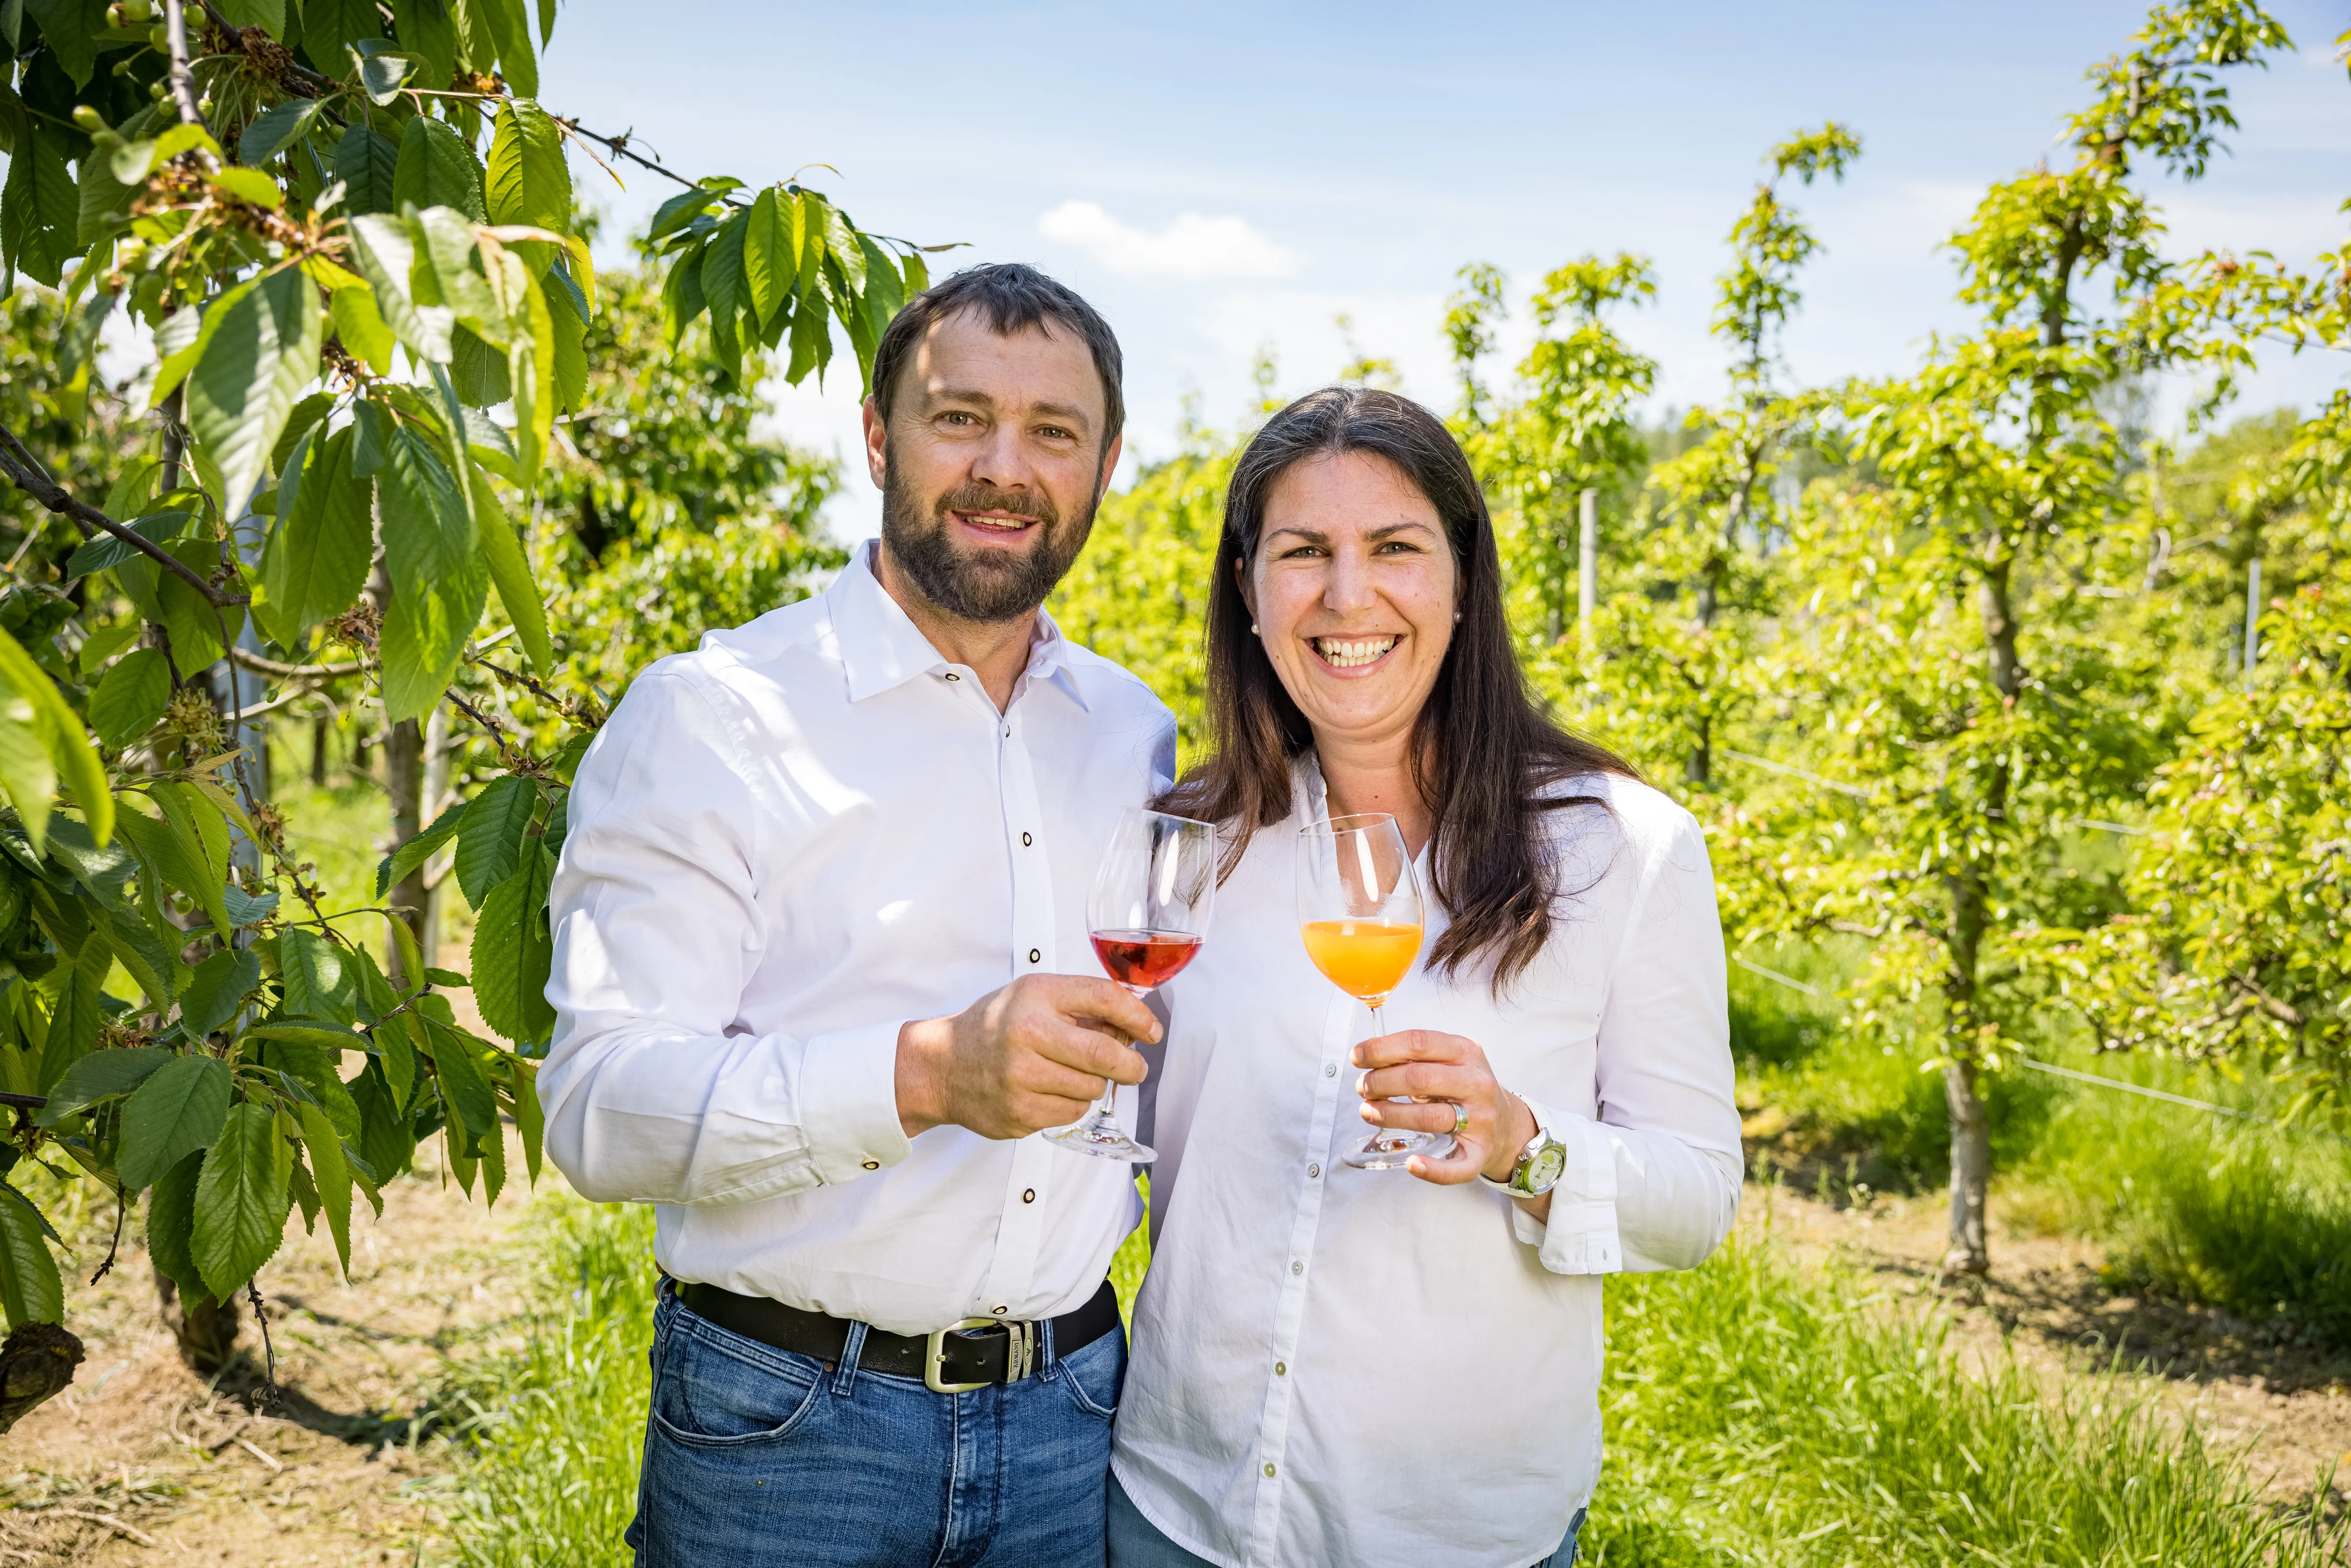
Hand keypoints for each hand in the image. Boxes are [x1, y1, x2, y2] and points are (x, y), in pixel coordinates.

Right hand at [895, 974, 1160, 1139]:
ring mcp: (1021, 1079)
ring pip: (1093, 1089)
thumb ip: (1081, 1004)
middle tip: (1135, 1068)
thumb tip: (1133, 1026)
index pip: (1105, 998)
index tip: (1152, 1031)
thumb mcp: (1033, 997)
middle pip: (1106, 1053)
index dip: (1139, 1016)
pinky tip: (1050, 1090)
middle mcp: (1027, 1034)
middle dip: (1131, 1065)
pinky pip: (1072, 1112)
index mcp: (1035, 996)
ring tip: (1072, 1073)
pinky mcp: (1019, 1114)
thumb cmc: (995, 1026)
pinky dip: (1072, 1103)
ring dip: (1095, 1084)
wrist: (941, 1065)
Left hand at [1353, 1029, 1537, 1186]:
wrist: (1507, 1123)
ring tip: (1368, 1111)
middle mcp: (1476, 1083)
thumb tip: (1368, 1057)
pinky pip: (1456, 1166)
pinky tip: (1412, 1163)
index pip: (1419, 1043)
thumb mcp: (1450, 1059)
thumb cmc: (1465, 1088)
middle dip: (1380, 1082)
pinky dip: (1432, 1169)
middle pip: (1418, 1079)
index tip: (1357, 1057)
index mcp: (1466, 1051)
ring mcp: (1481, 1119)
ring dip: (1389, 1115)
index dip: (1381, 1049)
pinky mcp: (1480, 1153)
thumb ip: (1417, 1055)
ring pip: (1428, 1118)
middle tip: (1363, 1087)